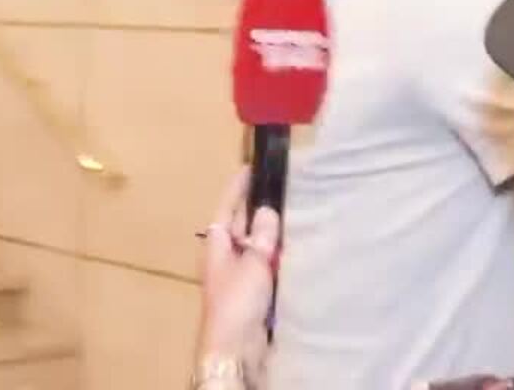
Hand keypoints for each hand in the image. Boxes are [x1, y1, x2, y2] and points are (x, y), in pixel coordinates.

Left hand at [196, 171, 280, 377]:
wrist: (235, 347)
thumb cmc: (236, 301)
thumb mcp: (251, 263)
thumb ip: (261, 236)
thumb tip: (266, 211)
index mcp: (217, 245)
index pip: (227, 208)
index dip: (237, 188)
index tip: (250, 167)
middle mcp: (227, 257)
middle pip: (242, 225)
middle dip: (258, 208)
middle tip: (280, 186)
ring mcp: (240, 275)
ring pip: (257, 245)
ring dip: (271, 233)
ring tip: (293, 211)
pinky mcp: (254, 293)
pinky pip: (267, 266)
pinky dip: (278, 256)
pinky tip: (296, 248)